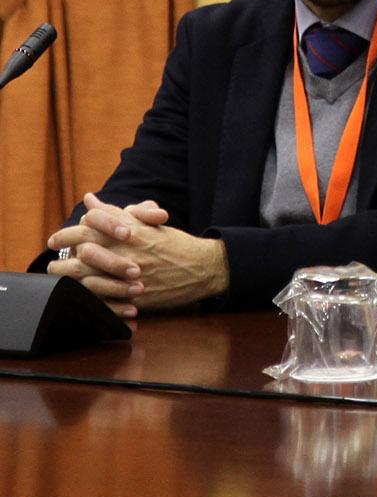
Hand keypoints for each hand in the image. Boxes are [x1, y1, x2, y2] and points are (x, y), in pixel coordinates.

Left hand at [47, 192, 228, 317]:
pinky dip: (88, 296)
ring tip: (60, 279)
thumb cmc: (174, 243)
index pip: (88, 227)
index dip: (67, 234)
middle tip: (53, 263)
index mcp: (130, 230)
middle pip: (83, 253)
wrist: (203, 267)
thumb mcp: (146, 222)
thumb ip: (116, 212)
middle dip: (62, 259)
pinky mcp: (136, 294)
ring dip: (69, 279)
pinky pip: (103, 298)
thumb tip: (90, 199)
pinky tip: (80, 294)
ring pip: (88, 277)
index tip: (56, 240)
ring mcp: (131, 273)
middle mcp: (128, 250)